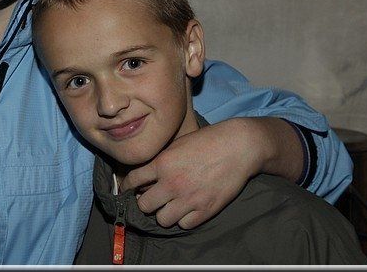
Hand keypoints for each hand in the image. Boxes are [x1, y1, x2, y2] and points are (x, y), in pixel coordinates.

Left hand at [120, 118, 259, 228]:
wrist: (238, 147)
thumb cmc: (207, 141)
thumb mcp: (177, 144)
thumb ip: (160, 161)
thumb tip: (146, 177)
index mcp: (162, 164)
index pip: (132, 181)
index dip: (128, 186)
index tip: (129, 189)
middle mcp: (172, 184)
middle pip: (144, 205)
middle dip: (146, 202)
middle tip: (152, 198)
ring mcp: (189, 199)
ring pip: (162, 220)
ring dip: (164, 213)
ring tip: (170, 205)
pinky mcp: (206, 210)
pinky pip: (184, 225)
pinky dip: (184, 219)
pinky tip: (187, 209)